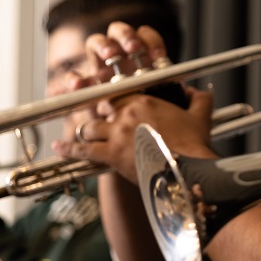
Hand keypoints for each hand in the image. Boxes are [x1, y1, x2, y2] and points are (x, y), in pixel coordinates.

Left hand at [51, 22, 214, 183]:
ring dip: (85, 131)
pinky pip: (82, 150)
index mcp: (145, 102)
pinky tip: (59, 147)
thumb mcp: (201, 115)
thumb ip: (198, 98)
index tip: (112, 103)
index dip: (114, 100)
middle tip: (100, 121)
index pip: (119, 94)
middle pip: (101, 109)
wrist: (186, 170)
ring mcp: (115, 134)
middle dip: (100, 115)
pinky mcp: (110, 154)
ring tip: (83, 135)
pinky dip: (68, 149)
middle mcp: (126, 114)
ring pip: (88, 127)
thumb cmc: (193, 144)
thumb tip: (193, 90)